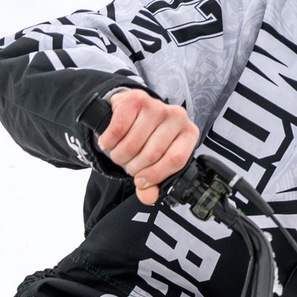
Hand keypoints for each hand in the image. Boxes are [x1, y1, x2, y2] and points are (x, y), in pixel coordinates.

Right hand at [97, 89, 199, 204]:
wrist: (130, 111)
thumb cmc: (146, 137)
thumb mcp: (153, 162)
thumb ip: (152, 183)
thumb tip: (148, 197)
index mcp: (188, 134)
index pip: (176, 160)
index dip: (155, 175)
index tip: (141, 181)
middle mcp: (177, 117)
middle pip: (152, 154)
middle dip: (134, 166)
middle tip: (128, 163)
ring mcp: (157, 106)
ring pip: (133, 144)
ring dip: (119, 155)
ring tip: (119, 153)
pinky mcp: (136, 99)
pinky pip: (118, 129)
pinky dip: (109, 141)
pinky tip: (108, 142)